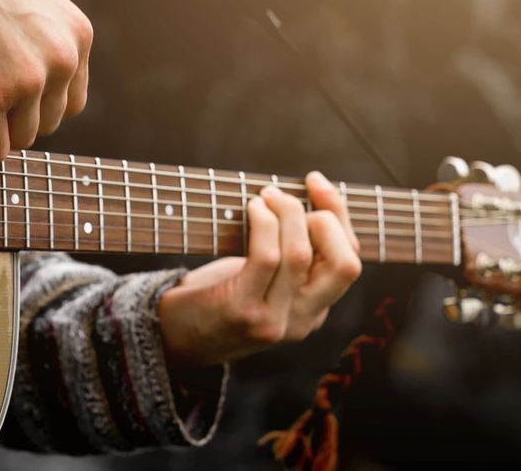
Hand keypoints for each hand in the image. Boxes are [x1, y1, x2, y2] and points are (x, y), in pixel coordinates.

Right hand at [0, 0, 92, 161]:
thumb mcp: (31, 5)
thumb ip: (40, 45)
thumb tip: (25, 93)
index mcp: (78, 35)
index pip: (70, 100)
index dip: (33, 103)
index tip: (2, 87)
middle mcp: (62, 60)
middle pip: (46, 124)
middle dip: (11, 117)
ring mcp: (29, 82)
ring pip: (20, 140)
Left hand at [156, 172, 362, 367]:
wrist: (171, 338)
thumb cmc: (213, 296)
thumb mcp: (261, 281)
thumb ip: (287, 257)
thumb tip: (299, 197)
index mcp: (314, 310)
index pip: (349, 260)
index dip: (339, 215)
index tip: (315, 182)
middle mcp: (303, 321)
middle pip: (345, 264)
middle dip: (328, 217)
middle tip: (286, 197)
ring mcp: (274, 321)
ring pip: (301, 254)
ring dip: (287, 213)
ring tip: (264, 197)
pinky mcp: (243, 311)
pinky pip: (266, 258)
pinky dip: (264, 224)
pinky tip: (251, 209)